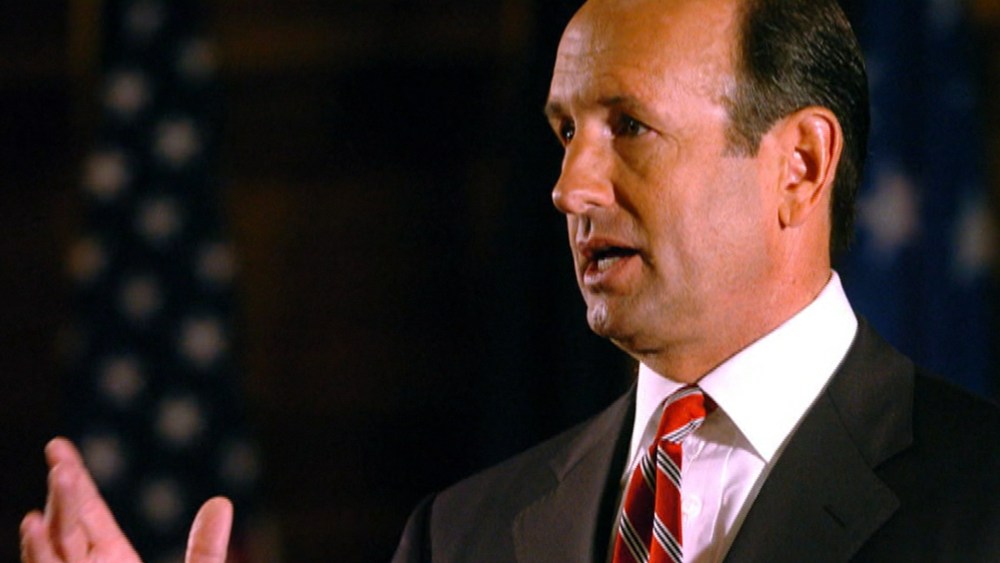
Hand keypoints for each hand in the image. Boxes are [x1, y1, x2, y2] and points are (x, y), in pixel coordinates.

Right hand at [20, 438, 233, 562]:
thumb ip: (205, 550)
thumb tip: (222, 502)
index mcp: (112, 560)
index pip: (86, 511)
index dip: (74, 480)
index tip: (57, 445)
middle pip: (67, 526)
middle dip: (64, 492)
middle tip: (61, 457)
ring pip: (54, 548)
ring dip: (53, 514)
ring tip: (60, 477)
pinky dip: (39, 551)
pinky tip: (35, 524)